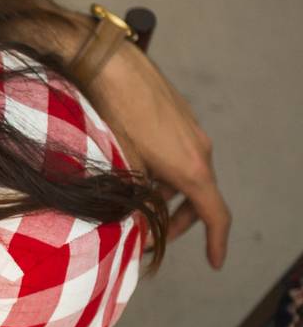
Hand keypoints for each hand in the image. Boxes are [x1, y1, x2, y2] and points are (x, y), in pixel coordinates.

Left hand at [87, 42, 229, 267]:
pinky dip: (161, 173)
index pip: (216, 214)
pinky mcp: (176, 116)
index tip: (215, 263)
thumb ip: (135, 198)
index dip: (217, 242)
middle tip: (149, 239)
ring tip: (133, 208)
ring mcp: (189, 130)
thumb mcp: (122, 167)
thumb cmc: (113, 116)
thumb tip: (136, 222)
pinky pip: (176, 153)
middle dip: (176, 223)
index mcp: (191, 167)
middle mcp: (199, 149)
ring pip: (184, 175)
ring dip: (165, 197)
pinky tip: (131, 173)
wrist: (109, 63)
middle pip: (198, 198)